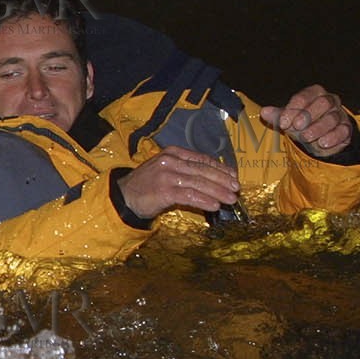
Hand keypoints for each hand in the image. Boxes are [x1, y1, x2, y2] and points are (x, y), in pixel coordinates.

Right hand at [116, 146, 239, 219]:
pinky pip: (190, 195)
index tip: (233, 175)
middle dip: (222, 180)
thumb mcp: (165, 170)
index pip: (202, 159)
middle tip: (236, 188)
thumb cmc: (146, 185)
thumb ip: (185, 170)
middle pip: (203, 170)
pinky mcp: (164, 191)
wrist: (123, 197)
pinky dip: (204, 200)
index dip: (220, 167)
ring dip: (218, 191)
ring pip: (199, 183)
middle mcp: (170, 161)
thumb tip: (212, 178)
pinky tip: (214, 205)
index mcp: (172, 153)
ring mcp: (167, 175)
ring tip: (230, 199)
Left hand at [259, 85, 353, 157]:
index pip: (305, 96)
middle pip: (323, 103)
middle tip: (296, 127)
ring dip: (318, 128)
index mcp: (314, 93)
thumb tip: (264, 111)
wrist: (316, 139)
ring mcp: (340, 114)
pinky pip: (343, 130)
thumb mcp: (287, 119)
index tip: (284, 123)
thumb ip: (277, 115)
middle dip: (308, 115)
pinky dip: (332, 137)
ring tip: (306, 138)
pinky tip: (322, 143)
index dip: (294, 108)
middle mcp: (330, 101)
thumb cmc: (300, 124)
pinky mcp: (346, 128)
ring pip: (332, 117)